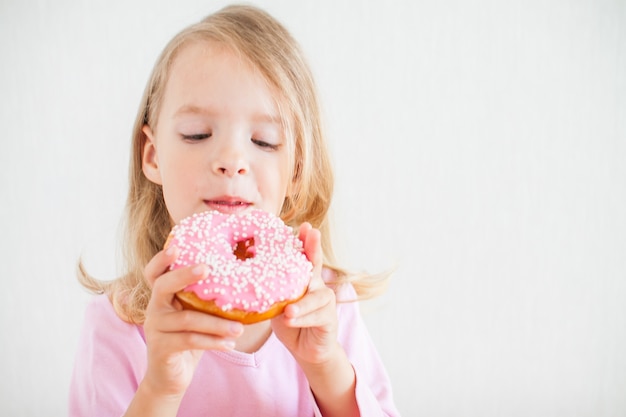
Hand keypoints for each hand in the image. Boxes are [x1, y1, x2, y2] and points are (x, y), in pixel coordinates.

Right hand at [141, 246, 243, 397]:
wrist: (170, 376)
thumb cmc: (189, 338)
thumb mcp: (196, 314)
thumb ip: (205, 298)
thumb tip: (242, 278)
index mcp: (162, 296)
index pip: (154, 272)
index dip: (161, 259)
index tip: (176, 246)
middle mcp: (154, 308)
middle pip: (164, 285)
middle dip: (185, 275)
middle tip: (208, 268)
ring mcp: (155, 328)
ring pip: (187, 319)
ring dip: (217, 323)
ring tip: (240, 327)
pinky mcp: (161, 348)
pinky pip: (190, 341)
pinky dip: (213, 342)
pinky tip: (230, 344)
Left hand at [271, 223, 340, 365]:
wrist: (307, 349)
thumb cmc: (290, 321)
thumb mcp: (276, 303)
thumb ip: (270, 290)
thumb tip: (243, 273)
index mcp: (303, 279)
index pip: (304, 257)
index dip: (305, 241)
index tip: (304, 226)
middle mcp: (317, 286)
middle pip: (315, 265)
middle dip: (314, 248)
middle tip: (312, 233)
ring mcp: (325, 302)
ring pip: (315, 296)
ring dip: (301, 302)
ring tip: (288, 309)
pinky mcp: (329, 319)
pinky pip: (317, 316)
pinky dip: (302, 318)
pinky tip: (291, 319)